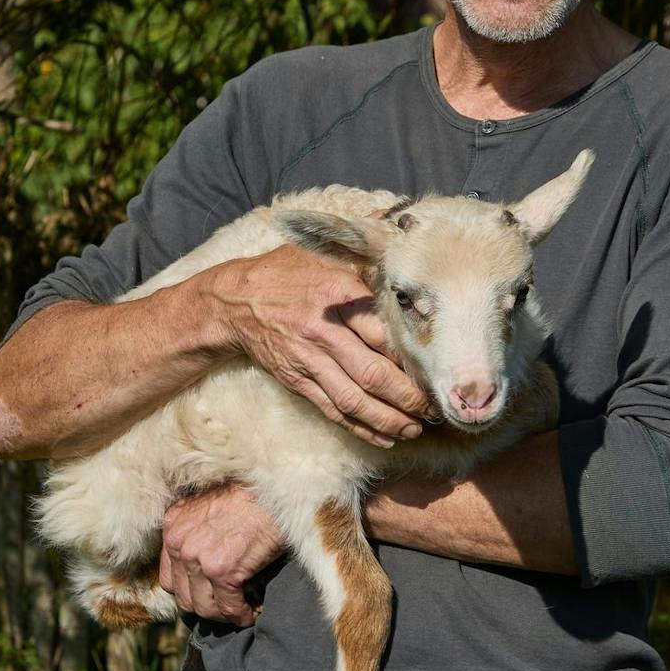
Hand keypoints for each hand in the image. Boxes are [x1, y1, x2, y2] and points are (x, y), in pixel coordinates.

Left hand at [159, 483, 285, 625]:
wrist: (276, 490)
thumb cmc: (250, 495)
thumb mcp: (210, 506)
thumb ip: (196, 532)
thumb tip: (201, 564)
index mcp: (172, 526)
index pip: (169, 577)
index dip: (190, 589)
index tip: (208, 593)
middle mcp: (179, 543)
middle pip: (183, 596)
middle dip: (206, 605)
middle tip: (226, 605)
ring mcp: (198, 559)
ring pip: (204, 608)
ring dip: (223, 614)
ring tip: (240, 610)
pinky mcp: (222, 572)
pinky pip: (229, 607)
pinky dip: (240, 615)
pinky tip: (251, 612)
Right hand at [206, 246, 428, 447]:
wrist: (235, 302)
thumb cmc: (288, 272)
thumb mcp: (324, 252)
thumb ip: (365, 252)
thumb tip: (405, 233)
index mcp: (336, 295)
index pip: (381, 331)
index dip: (410, 355)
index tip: (434, 365)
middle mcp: (323, 332)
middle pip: (371, 373)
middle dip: (407, 397)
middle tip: (433, 408)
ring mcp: (308, 361)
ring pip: (353, 400)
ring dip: (388, 419)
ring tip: (414, 429)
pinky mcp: (298, 381)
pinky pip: (332, 410)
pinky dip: (360, 427)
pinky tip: (384, 436)